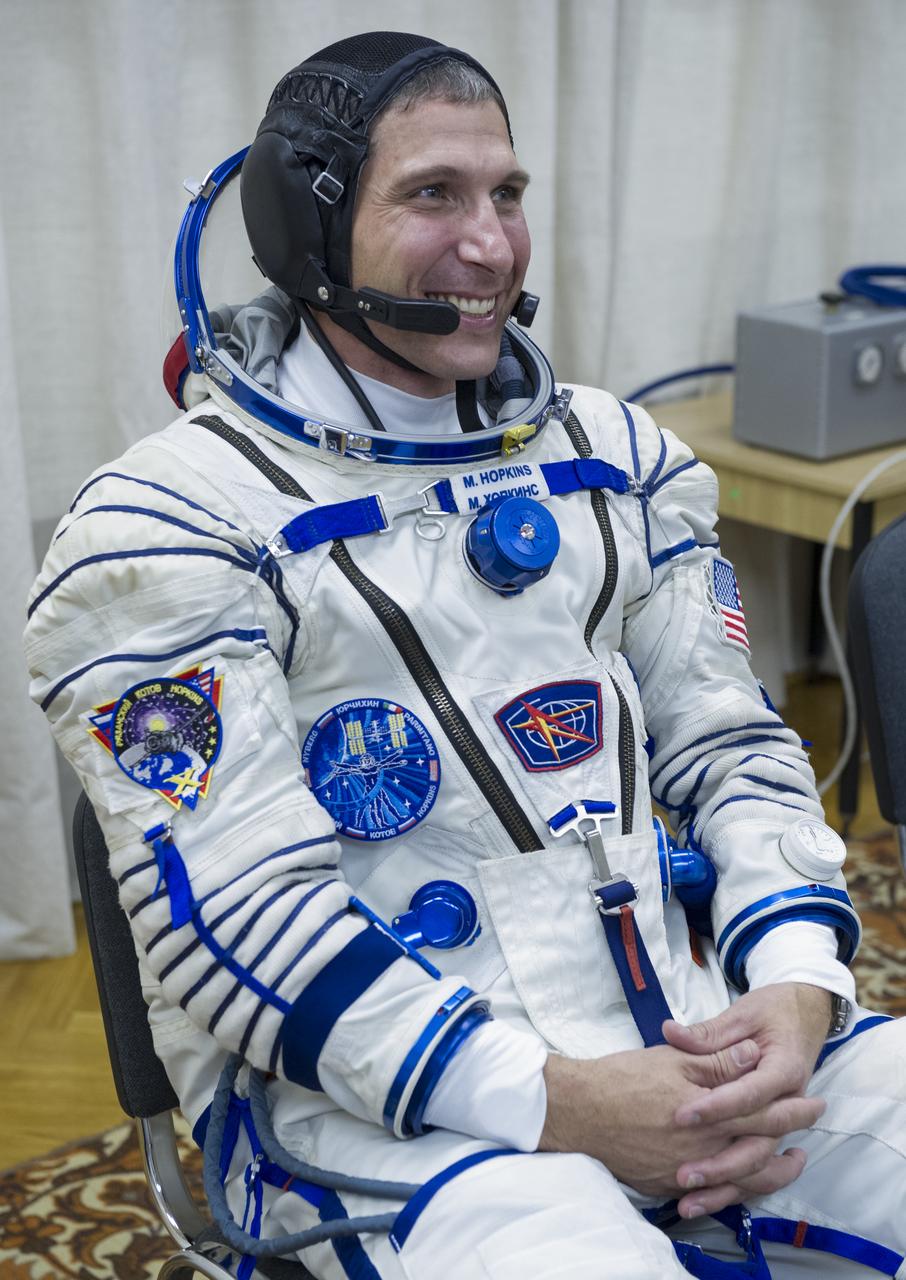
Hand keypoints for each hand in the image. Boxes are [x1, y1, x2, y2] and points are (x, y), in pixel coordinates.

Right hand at [538, 1035, 821, 1200]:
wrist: (578, 1110)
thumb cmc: (623, 1078)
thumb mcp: (673, 1059)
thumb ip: (717, 1061)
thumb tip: (753, 1054)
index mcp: (710, 1114)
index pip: (763, 1111)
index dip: (792, 1108)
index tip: (815, 1102)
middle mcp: (704, 1150)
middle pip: (759, 1149)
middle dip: (788, 1140)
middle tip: (808, 1133)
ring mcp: (685, 1172)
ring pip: (741, 1179)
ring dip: (769, 1171)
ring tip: (788, 1163)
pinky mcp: (666, 1183)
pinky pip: (712, 1190)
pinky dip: (735, 1185)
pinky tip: (740, 1176)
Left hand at [662, 982, 832, 1215]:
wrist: (806, 1015)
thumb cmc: (773, 1012)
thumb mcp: (744, 1013)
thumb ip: (710, 1032)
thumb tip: (670, 1033)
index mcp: (784, 1071)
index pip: (750, 1095)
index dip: (716, 1107)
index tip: (681, 1115)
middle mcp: (788, 1104)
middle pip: (759, 1143)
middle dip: (720, 1162)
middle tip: (682, 1172)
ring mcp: (782, 1123)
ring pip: (759, 1166)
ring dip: (724, 1186)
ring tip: (687, 1202)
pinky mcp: (771, 1132)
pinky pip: (756, 1168)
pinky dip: (732, 1187)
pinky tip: (703, 1202)